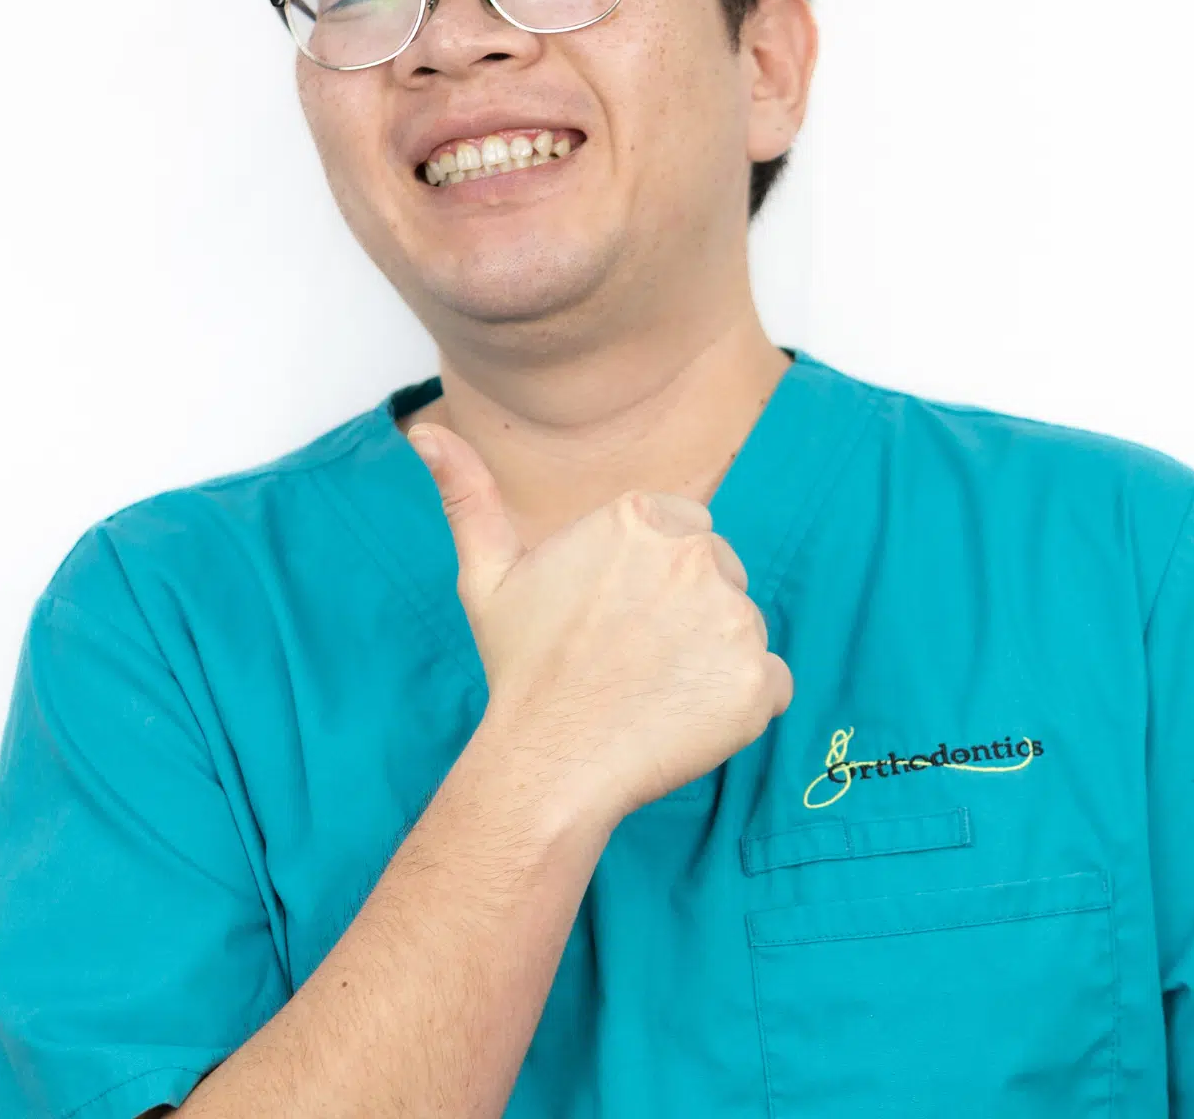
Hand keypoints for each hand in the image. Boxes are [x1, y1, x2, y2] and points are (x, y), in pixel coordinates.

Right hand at [407, 422, 793, 820]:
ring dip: (712, 656)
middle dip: (688, 610)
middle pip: (719, 572)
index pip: (686, 528)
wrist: (547, 761)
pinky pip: (770, 683)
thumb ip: (468, 495)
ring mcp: (731, 617)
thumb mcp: (487, 574)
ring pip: (742, 627)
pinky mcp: (755, 678)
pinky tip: (686, 719)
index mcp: (638, 516)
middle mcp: (693, 554)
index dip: (654, 576)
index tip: (619, 614)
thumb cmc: (521, 668)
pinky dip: (740, 704)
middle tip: (633, 655)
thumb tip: (423, 431)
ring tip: (653, 688)